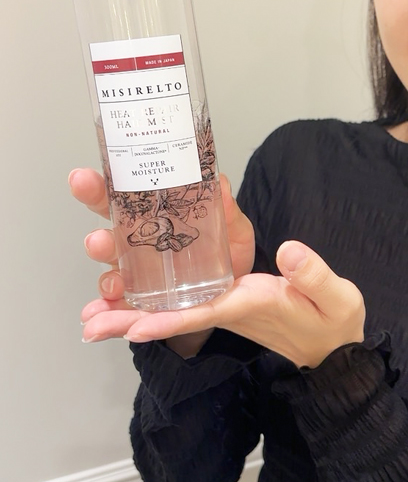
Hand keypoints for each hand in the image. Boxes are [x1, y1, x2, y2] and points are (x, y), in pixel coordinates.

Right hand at [71, 168, 255, 355]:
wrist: (239, 291)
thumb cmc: (229, 252)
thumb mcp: (234, 228)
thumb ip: (227, 209)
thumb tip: (219, 181)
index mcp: (154, 217)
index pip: (121, 198)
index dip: (99, 188)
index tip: (81, 178)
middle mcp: (138, 244)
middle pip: (108, 235)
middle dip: (95, 234)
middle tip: (95, 236)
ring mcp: (136, 274)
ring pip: (110, 272)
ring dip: (104, 277)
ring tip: (112, 284)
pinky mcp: (141, 302)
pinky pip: (117, 308)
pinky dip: (105, 313)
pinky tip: (98, 316)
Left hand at [84, 238, 365, 368]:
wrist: (331, 345)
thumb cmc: (333, 321)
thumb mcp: (336, 296)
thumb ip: (313, 274)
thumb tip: (289, 250)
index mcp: (251, 306)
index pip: (205, 313)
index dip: (168, 319)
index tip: (131, 326)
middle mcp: (229, 308)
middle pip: (174, 316)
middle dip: (130, 318)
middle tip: (88, 321)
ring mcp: (225, 305)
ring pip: (173, 310)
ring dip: (131, 312)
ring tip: (91, 314)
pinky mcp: (227, 299)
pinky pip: (184, 304)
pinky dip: (154, 303)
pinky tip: (128, 301)